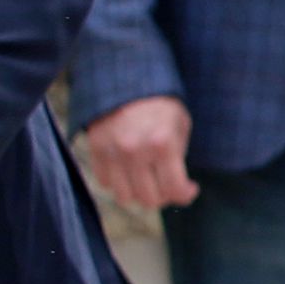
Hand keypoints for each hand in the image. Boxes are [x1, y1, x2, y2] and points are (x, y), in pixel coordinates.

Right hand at [83, 97, 197, 212]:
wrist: (127, 84)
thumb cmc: (161, 108)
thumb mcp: (180, 127)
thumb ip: (179, 159)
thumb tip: (178, 190)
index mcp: (162, 143)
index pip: (174, 188)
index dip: (185, 194)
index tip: (190, 188)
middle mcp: (135, 151)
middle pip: (149, 199)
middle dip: (163, 196)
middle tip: (168, 185)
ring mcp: (112, 153)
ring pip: (125, 197)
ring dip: (139, 193)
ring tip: (149, 181)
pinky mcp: (95, 152)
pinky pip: (106, 184)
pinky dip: (119, 183)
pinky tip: (129, 171)